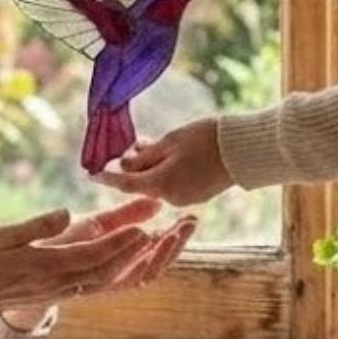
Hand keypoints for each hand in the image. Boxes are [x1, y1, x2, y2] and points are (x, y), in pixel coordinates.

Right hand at [0, 197, 192, 326]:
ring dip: (145, 260)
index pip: (93, 255)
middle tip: (174, 229)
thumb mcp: (2, 236)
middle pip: (114, 268)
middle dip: (147, 250)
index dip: (122, 242)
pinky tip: (147, 254)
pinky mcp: (68, 291)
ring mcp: (67, 290)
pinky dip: (130, 269)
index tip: (147, 227)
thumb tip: (66, 213)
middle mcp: (63, 282)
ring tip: (171, 237)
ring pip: (115, 278)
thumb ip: (36, 227)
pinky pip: (106, 283)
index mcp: (48, 266)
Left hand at [97, 118, 233, 208]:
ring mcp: (186, 199)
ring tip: (152, 144)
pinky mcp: (198, 195)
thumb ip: (144, 155)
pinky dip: (166, 171)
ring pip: (158, 183)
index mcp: (160, 185)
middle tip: (132, 145)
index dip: (106, 177)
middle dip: (134, 166)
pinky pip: (173, 184)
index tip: (91, 173)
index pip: (124, 183)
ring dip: (151, 167)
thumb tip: (125, 164)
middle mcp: (171, 198)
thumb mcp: (169, 142)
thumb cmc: (206, 139)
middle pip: (142, 183)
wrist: (246, 149)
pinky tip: (170, 154)